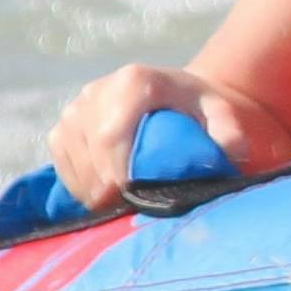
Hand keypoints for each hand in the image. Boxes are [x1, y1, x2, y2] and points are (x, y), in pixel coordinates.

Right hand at [45, 64, 270, 211]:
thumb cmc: (200, 108)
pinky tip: (103, 195)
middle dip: (104, 186)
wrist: (177, 94)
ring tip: (117, 204)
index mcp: (135, 81)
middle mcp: (98, 90)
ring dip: (91, 188)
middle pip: (89, 150)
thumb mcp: (222, 114)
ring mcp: (75, 107)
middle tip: (124, 209)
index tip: (130, 196)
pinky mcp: (63, 125)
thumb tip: (228, 153)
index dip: (115, 171)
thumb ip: (228, 133)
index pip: (111, 135)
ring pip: (72, 158)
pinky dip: (78, 183)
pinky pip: (62, 162)